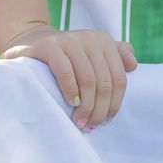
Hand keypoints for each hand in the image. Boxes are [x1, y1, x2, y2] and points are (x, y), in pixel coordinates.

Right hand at [1, 24, 136, 129]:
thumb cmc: (66, 56)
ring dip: (86, 106)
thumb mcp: (91, 55)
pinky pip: (66, 72)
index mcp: (103, 40)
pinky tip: (71, 103)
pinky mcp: (49, 45)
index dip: (114, 104)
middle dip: (99, 109)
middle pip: (104, 82)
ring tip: (80, 121)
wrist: (29, 42)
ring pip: (88, 80)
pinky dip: (71, 91)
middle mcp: (88, 37)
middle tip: (90, 125)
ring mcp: (68, 39)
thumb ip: (115, 57)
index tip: (105, 121)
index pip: (118, 79)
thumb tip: (133, 65)